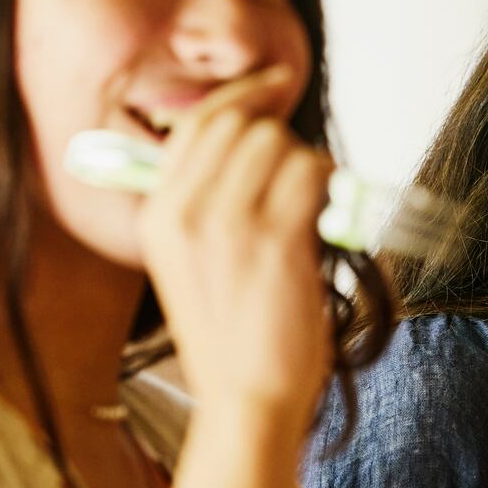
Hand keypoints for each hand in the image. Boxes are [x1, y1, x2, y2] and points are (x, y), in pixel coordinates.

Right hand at [138, 68, 333, 454]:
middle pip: (238, 123)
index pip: (196, 124)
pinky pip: (311, 173)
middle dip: (279, 131)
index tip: (275, 84)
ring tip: (310, 212)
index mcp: (158, 215)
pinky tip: (326, 218)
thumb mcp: (191, 266)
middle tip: (305, 156)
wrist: (246, 403)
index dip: (241, 96)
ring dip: (308, 167)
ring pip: (278, 143)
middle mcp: (184, 212)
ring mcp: (227, 225)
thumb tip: (258, 141)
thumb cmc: (233, 340)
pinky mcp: (273, 242)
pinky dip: (329, 187)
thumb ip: (206, 205)